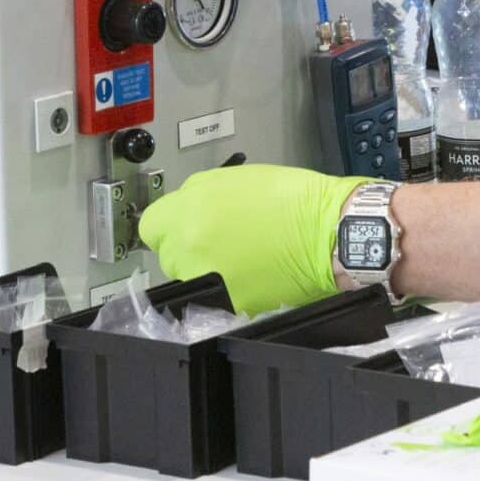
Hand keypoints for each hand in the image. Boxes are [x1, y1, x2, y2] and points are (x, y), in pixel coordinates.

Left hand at [139, 164, 368, 314]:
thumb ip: (199, 196)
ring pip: (190, 277)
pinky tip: (250, 271)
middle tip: (219, 239)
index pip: (150, 225)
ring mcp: (207, 275)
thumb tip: (186, 210)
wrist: (328, 231)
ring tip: (240, 255)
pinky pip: (215, 296)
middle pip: (168, 254)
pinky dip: (228, 288)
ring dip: (206, 269)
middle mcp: (190, 243)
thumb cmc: (294, 200)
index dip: (169, 226)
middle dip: (188, 247)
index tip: (179, 228)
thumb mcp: (236, 179)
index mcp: (189, 208)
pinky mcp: (227, 301)